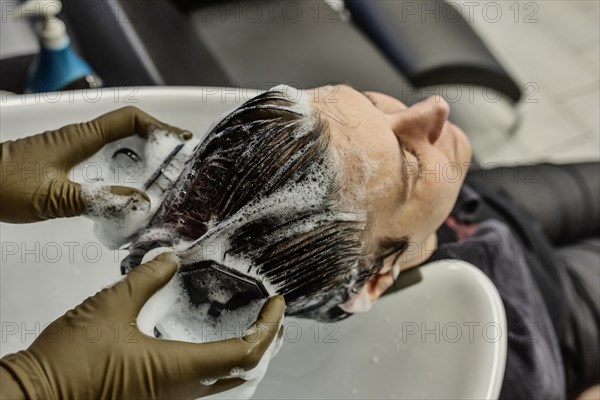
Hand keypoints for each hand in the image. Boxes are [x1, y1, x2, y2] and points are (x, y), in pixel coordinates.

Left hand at [0, 106, 191, 222]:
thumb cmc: (2, 183)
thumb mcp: (56, 197)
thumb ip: (100, 199)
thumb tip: (139, 201)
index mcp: (81, 138)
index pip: (130, 119)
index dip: (159, 125)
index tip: (180, 139)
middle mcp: (79, 139)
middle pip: (129, 130)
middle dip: (157, 142)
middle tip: (178, 162)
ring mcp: (72, 149)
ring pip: (117, 144)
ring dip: (141, 156)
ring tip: (161, 176)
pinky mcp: (65, 161)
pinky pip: (103, 158)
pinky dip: (122, 168)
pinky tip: (127, 187)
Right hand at [0, 253, 285, 398]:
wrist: (34, 397)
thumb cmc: (68, 362)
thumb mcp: (110, 306)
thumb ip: (147, 279)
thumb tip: (169, 259)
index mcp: (179, 369)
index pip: (245, 353)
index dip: (268, 327)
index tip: (277, 303)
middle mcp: (182, 392)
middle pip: (245, 373)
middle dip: (267, 342)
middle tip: (274, 315)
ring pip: (226, 382)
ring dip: (247, 354)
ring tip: (254, 326)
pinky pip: (203, 385)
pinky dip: (222, 362)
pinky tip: (213, 343)